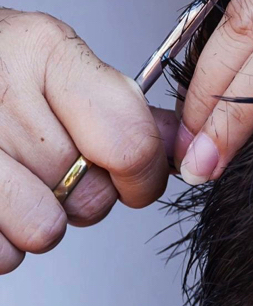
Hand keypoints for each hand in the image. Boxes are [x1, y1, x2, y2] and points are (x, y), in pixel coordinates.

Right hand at [0, 8, 176, 272]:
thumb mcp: (53, 63)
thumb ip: (120, 105)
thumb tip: (181, 143)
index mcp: (44, 51)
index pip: (131, 142)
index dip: (144, 176)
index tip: (137, 180)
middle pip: (91, 194)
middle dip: (81, 194)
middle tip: (49, 167)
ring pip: (44, 230)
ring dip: (36, 220)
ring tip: (14, 182)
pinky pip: (1, 254)